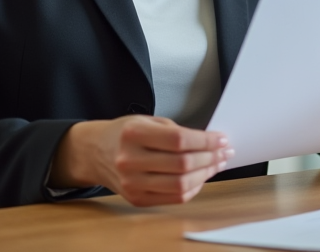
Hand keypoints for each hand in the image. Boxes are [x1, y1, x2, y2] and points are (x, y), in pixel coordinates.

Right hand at [51, 115, 232, 205]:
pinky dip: (193, 188)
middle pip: (182, 164)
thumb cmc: (124, 133)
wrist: (94, 152)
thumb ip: (176, 131)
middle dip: (210, 158)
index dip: (206, 141)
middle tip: (224, 152)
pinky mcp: (136, 198)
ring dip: (205, 175)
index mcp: (134, 134)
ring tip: (216, 164)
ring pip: (180, 185)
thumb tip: (211, 143)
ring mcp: (132, 183)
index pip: (180, 140)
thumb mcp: (146, 120)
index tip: (221, 139)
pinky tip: (201, 177)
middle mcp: (130, 160)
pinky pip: (174, 197)